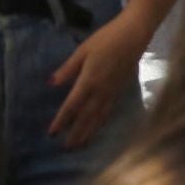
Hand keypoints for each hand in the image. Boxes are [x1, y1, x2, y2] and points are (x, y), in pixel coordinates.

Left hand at [48, 21, 142, 147]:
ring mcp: (112, 93)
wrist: (133, 36)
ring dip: (88, 132)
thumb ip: (67, 69)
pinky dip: (101, 124)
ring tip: (80, 145)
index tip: (52, 133)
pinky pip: (108, 113)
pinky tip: (97, 128)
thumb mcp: (82, 51)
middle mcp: (101, 92)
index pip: (72, 106)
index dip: (61, 121)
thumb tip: (51, 83)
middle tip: (66, 148)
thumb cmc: (105, 39)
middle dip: (75, 133)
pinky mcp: (120, 91)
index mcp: (89, 81)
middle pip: (86, 117)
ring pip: (98, 118)